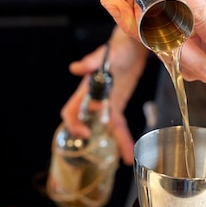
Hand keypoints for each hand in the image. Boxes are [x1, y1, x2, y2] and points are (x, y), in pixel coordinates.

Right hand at [61, 27, 148, 164]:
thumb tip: (75, 68)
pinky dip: (124, 138)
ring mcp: (106, 103)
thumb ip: (91, 62)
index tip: (84, 133)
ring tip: (125, 160)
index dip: (74, 123)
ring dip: (114, 143)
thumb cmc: (117, 48)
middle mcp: (94, 99)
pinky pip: (118, 124)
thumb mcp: (106, 54)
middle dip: (94, 138)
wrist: (133, 46)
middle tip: (102, 153)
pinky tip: (129, 151)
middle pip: (88, 123)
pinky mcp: (117, 105)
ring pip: (105, 128)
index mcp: (86, 89)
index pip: (72, 110)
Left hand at [100, 0, 205, 82]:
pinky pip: (155, 50)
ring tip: (116, 3)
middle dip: (143, 18)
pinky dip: (138, 31)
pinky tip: (125, 13)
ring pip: (157, 48)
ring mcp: (193, 73)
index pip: (198, 16)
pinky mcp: (179, 72)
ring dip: (133, 25)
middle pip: (171, 41)